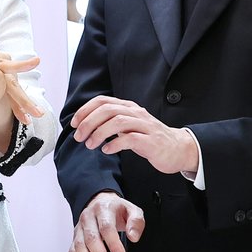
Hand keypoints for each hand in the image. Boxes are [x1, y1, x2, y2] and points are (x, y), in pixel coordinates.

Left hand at [69, 95, 197, 174]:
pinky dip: (114, 144)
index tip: (74, 124)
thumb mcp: (129, 127)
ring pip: (117, 122)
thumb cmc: (149, 139)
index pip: (103, 101)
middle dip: (88, 123)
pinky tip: (107, 150)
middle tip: (79, 137)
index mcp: (129, 108)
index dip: (85, 110)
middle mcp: (137, 113)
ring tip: (90, 145)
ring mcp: (145, 126)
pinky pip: (130, 139)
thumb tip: (85, 125)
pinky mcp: (152, 141)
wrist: (178, 149)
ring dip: (99, 133)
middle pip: (107, 110)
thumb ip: (111, 123)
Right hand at [69, 191, 144, 251]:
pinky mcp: (74, 237)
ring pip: (79, 246)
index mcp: (103, 209)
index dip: (113, 244)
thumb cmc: (117, 210)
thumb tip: (133, 237)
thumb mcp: (132, 210)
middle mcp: (88, 217)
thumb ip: (136, 222)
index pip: (106, 227)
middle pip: (91, 238)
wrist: (101, 203)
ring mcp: (79, 227)